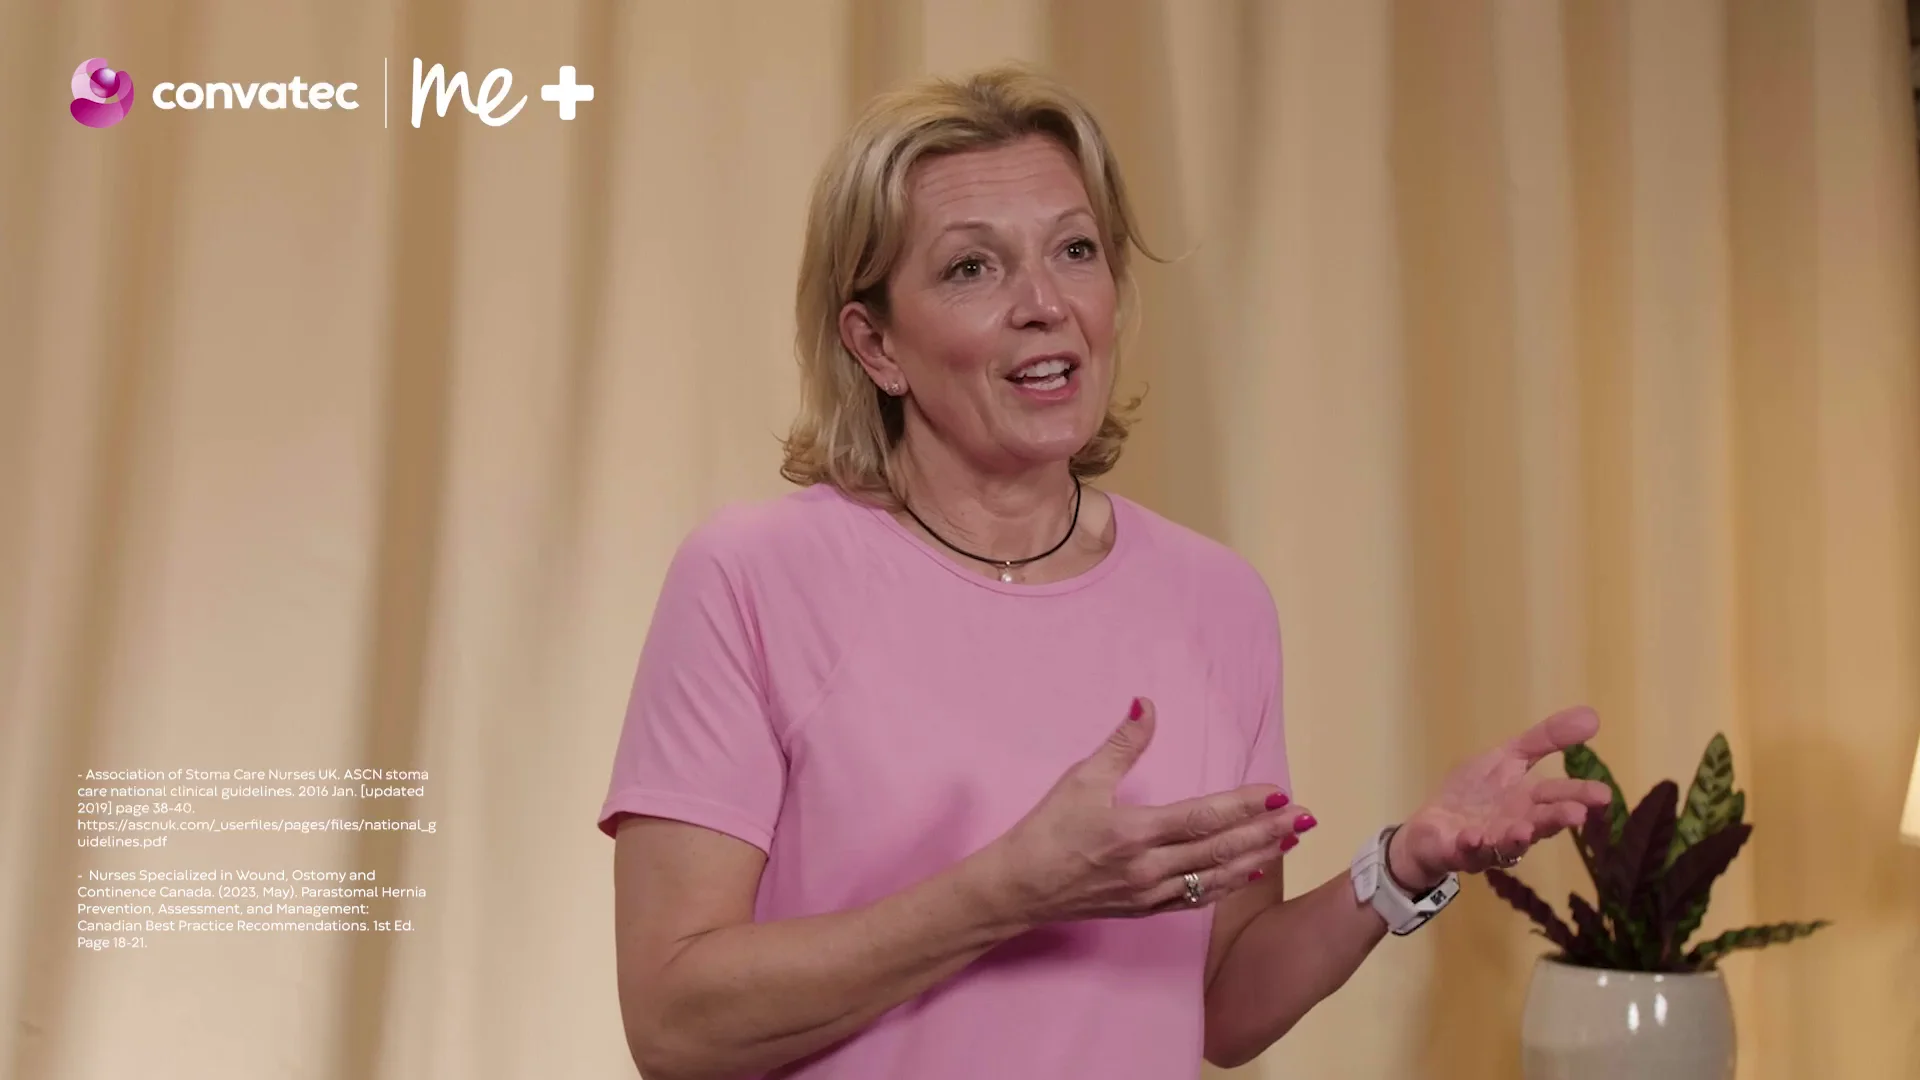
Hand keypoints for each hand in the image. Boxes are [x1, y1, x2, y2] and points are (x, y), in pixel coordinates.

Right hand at [982, 697, 1314, 926]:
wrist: (1019, 888)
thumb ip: (1122, 744)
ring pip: (1216, 877)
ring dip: (1256, 857)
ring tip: (1289, 841)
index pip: (1204, 817)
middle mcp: (1149, 867)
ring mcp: (1150, 893)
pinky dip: (1227, 884)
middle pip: (1221, 849)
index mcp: (1135, 832)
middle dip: (1266, 831)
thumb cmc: (1045, 830)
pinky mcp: (1145, 909)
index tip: (1277, 791)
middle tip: (1304, 817)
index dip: (1244, 805)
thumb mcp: (1080, 779)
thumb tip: (1146, 705)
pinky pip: (1197, 898)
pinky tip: (1248, 872)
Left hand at [1385, 705, 1612, 890]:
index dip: (1579, 796)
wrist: (1432, 827)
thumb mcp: (1507, 757)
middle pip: (1539, 823)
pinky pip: (1466, 851)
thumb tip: (1593, 715)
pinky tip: (1474, 836)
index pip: (1557, 796)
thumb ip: (1545, 739)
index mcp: (1527, 802)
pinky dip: (1471, 845)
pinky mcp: (1458, 851)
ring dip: (1516, 837)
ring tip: (1524, 829)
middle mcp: (1514, 826)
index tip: (1604, 794)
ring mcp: (1487, 842)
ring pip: (1506, 843)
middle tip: (1578, 815)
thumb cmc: (1475, 794)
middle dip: (1556, 819)